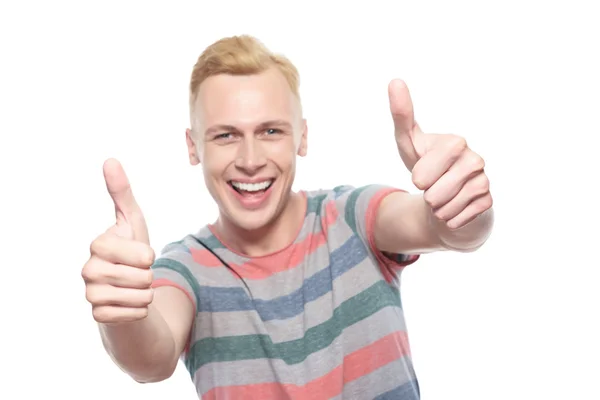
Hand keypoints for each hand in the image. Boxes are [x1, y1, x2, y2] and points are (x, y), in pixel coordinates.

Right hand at [81, 158, 154, 323]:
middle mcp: (88, 270)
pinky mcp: (99, 316)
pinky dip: (141, 310)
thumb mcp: (132, 221)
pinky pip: (135, 314)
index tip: (140, 254)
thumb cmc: (131, 251)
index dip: (149, 256)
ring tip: (135, 287)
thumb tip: (110, 160)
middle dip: (149, 276)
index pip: (143, 255)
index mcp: (98, 245)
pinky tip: (130, 303)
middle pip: (143, 277)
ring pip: (141, 297)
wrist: (125, 288)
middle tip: (138, 273)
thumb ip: (122, 193)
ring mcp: (91, 294)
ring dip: (147, 293)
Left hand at [389, 79, 492, 229]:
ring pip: (443, 210)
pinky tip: (454, 207)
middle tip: (434, 185)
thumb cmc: (426, 166)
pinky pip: (455, 221)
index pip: (421, 176)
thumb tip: (395, 80)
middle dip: (426, 195)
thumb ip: (402, 115)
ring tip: (442, 196)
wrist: (447, 195)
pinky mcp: (487, 203)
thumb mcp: (409, 143)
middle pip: (432, 195)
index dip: (417, 178)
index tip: (424, 170)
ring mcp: (484, 181)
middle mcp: (475, 159)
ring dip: (436, 209)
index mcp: (455, 143)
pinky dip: (448, 219)